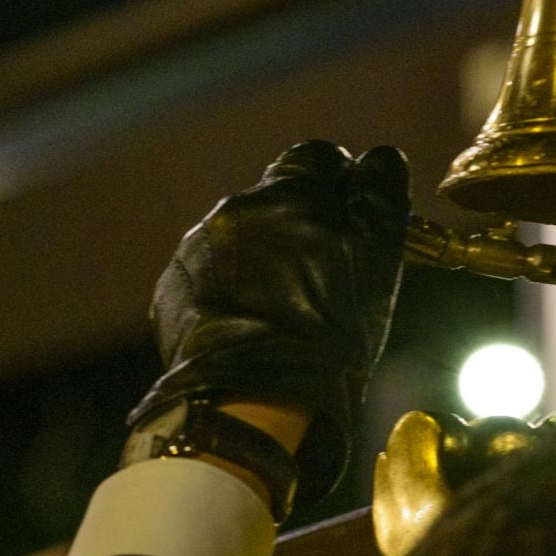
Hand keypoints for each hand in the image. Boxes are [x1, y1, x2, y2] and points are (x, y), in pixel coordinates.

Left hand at [129, 140, 410, 504]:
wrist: (250, 398)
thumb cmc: (325, 329)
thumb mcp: (375, 258)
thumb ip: (380, 194)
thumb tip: (381, 157)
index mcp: (287, 192)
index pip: (317, 157)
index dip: (340, 180)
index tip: (352, 214)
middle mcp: (235, 209)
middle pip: (276, 197)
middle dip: (302, 222)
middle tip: (327, 272)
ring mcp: (197, 249)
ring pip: (243, 237)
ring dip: (266, 257)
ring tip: (288, 310)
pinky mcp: (174, 289)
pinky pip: (210, 274)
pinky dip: (233, 290)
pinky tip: (253, 326)